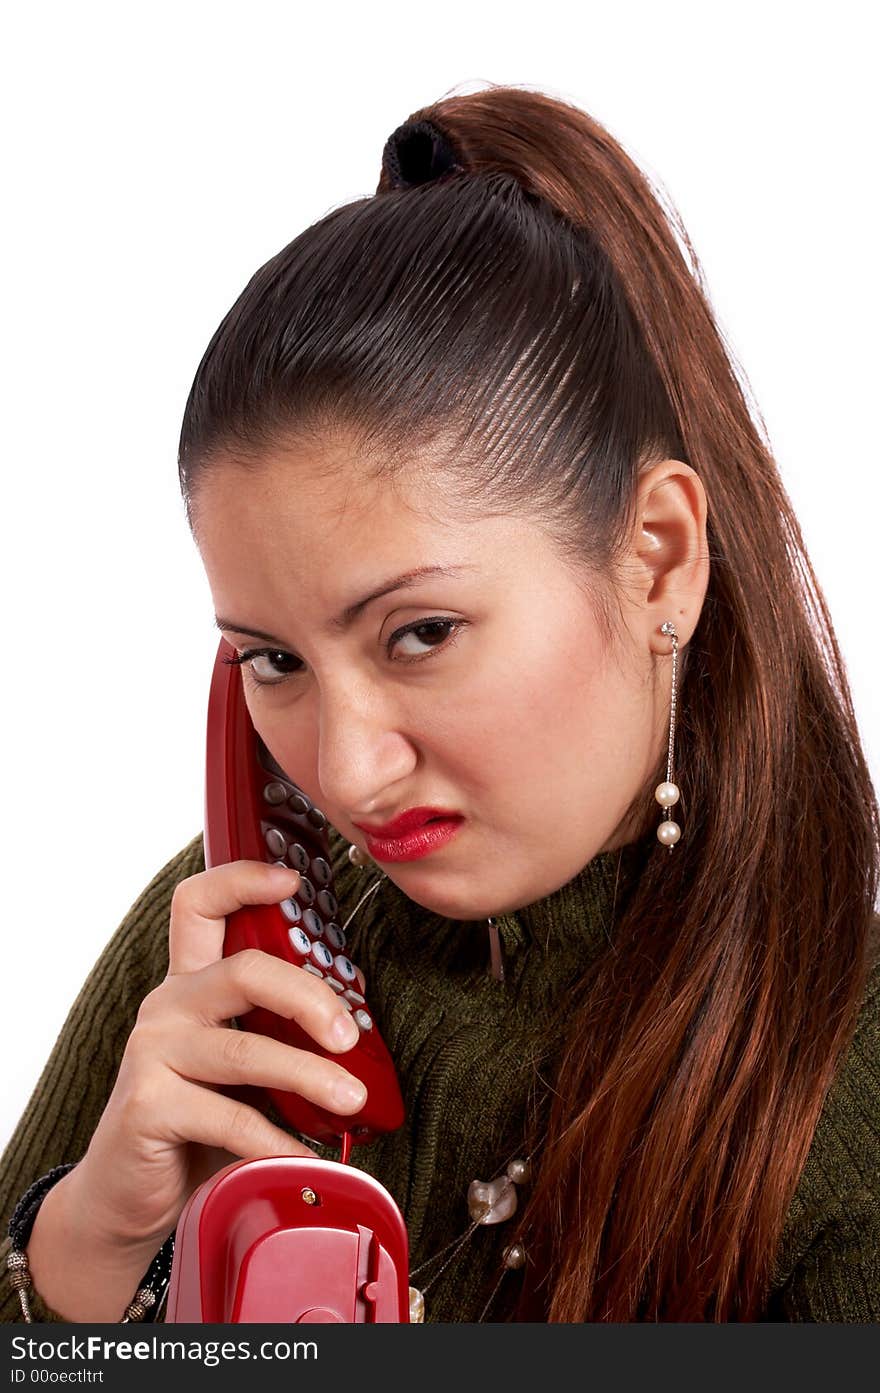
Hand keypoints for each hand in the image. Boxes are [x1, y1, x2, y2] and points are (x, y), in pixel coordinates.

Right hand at [69, 861, 367, 1249]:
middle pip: (244, 970)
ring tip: (350, 1101)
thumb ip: (277, 1035)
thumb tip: (355, 1030)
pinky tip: (303, 1156)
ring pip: (245, 1051)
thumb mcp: (239, 1066)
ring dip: (309, 1076)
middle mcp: (168, 1007)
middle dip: (309, 998)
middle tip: (350, 1036)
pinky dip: (276, 1140)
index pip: (202, 905)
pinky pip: (229, 1117)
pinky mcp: (148, 1106)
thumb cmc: (196, 1122)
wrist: (128, 1193)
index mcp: (191, 983)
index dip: (243, 880)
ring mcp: (152, 1053)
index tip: (293, 880)